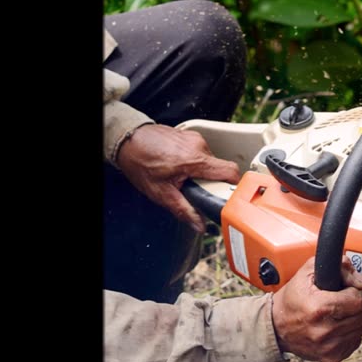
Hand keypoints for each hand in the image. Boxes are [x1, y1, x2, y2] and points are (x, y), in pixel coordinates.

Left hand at [116, 124, 240, 233]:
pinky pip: (202, 153)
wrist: (126, 140)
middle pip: (221, 169)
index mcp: (194, 160)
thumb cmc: (139, 162)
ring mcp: (195, 139)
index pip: (230, 172)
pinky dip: (196, 162)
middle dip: (211, 182)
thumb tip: (199, 225)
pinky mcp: (191, 136)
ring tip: (183, 176)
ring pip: (211, 161)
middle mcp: (198, 146)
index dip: (235, 186)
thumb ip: (183, 210)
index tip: (231, 196)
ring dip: (203, 172)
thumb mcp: (160, 192)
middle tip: (195, 189)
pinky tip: (179, 166)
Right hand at [271, 256, 361, 361]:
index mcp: (318, 308)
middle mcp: (324, 331)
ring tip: (337, 316)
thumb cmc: (292, 299)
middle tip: (340, 304)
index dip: (350, 293)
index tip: (341, 293)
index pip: (356, 300)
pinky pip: (355, 343)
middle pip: (361, 315)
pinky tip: (335, 328)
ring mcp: (327, 347)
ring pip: (361, 329)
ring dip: (353, 320)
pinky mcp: (330, 358)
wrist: (275, 327)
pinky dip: (349, 334)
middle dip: (354, 307)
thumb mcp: (308, 273)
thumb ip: (339, 267)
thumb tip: (361, 283)